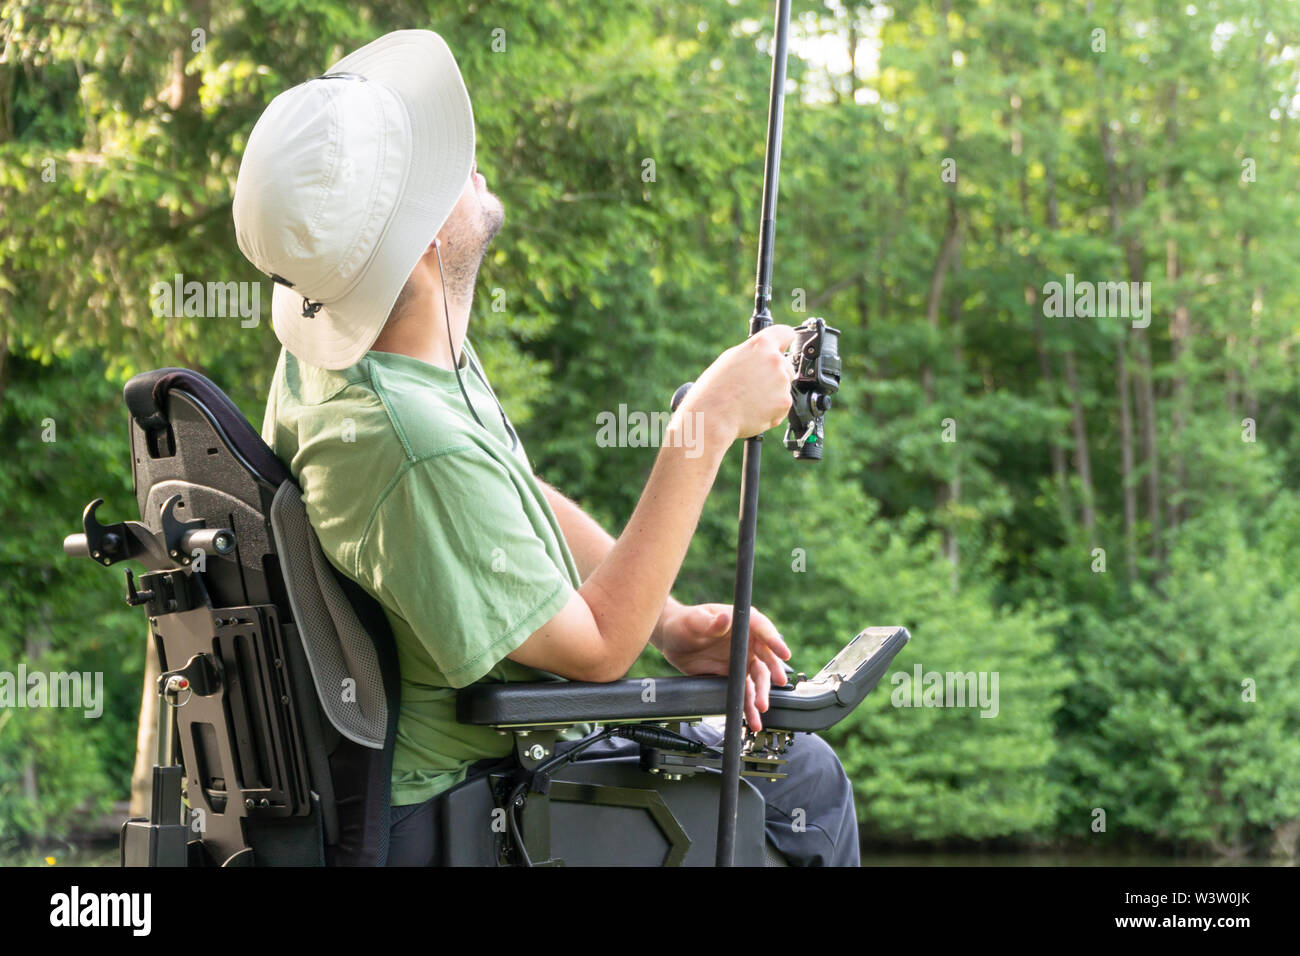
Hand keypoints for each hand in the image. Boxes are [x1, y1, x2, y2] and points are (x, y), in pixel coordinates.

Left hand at [657, 602, 790, 730]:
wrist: (673, 640)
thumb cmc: (684, 622)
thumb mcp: (694, 620)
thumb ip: (709, 622)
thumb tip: (724, 619)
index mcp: (741, 622)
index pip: (763, 628)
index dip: (774, 641)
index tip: (784, 653)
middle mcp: (747, 642)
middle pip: (766, 656)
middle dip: (773, 670)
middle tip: (778, 682)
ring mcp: (742, 660)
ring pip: (758, 678)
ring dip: (762, 693)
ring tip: (761, 707)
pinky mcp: (734, 676)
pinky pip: (746, 691)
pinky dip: (749, 705)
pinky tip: (753, 718)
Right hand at [681, 325, 797, 441]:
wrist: (713, 415)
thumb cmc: (715, 388)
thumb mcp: (731, 358)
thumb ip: (754, 353)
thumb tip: (768, 354)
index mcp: (761, 344)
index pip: (786, 333)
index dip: (783, 342)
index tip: (782, 348)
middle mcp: (775, 360)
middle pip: (786, 364)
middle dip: (774, 373)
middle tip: (753, 384)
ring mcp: (782, 381)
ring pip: (784, 385)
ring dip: (773, 392)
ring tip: (750, 398)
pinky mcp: (784, 402)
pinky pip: (783, 403)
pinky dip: (772, 408)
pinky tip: (754, 408)